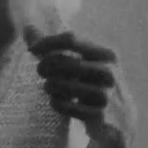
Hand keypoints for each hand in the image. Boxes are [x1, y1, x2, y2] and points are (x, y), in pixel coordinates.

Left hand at [25, 27, 134, 147]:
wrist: (121, 120)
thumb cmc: (93, 84)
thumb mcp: (82, 63)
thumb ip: (54, 46)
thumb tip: (26, 27)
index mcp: (106, 54)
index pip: (71, 39)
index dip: (47, 42)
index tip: (32, 48)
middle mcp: (109, 72)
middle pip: (64, 61)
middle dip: (45, 65)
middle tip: (40, 70)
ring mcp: (106, 95)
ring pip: (63, 84)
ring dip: (50, 85)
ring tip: (49, 86)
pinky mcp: (99, 116)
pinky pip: (66, 106)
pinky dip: (56, 103)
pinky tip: (56, 102)